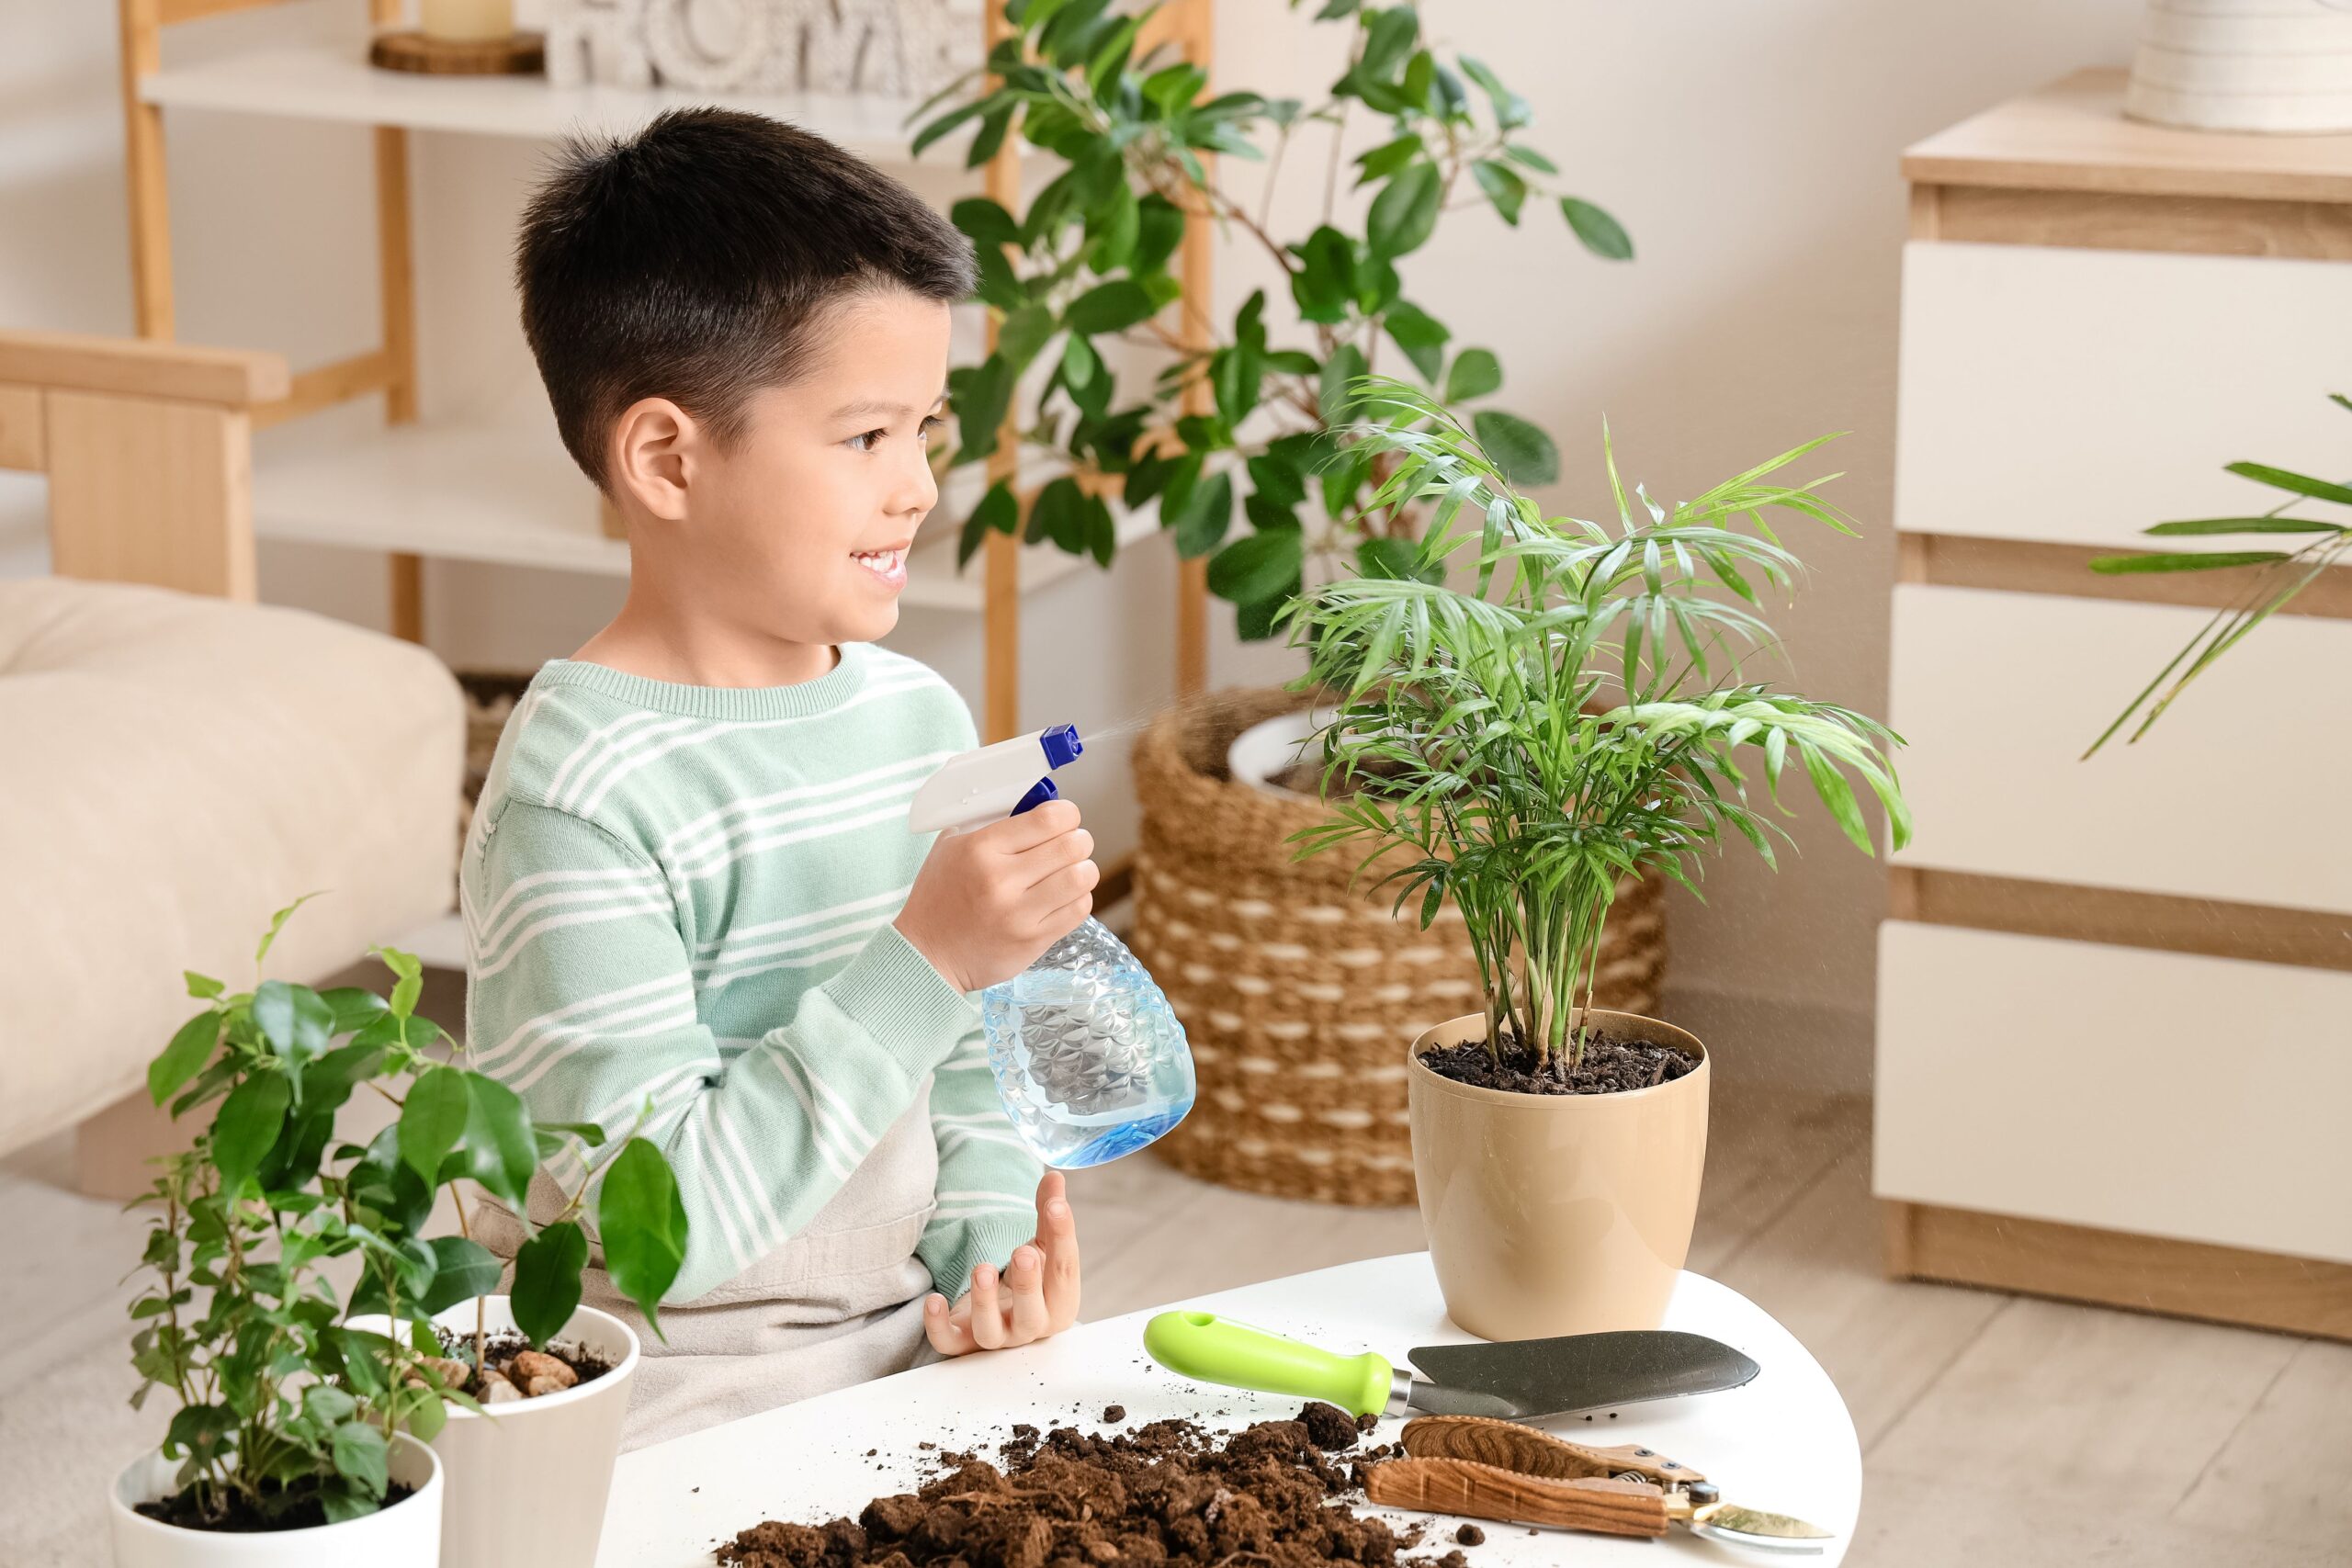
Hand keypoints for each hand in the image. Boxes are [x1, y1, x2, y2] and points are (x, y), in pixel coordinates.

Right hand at [895, 799, 1095, 992]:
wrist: (928, 954)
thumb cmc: (940, 897)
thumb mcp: (951, 848)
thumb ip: (989, 824)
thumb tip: (1034, 805)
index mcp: (980, 849)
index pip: (1047, 819)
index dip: (1067, 814)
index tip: (1066, 817)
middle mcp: (1001, 880)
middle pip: (1070, 846)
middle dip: (1080, 840)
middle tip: (1074, 843)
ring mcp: (1018, 913)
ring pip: (1080, 877)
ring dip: (1084, 869)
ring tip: (1073, 870)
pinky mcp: (1032, 940)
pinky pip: (1078, 909)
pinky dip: (1079, 897)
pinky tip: (1065, 896)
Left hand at [923, 1171, 1080, 1355]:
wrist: (1003, 1314)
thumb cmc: (1029, 1280)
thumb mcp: (1042, 1247)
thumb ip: (1049, 1216)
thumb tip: (1054, 1177)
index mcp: (1059, 1301)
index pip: (1065, 1273)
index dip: (1063, 1237)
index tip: (1056, 1206)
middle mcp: (1030, 1325)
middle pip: (1032, 1315)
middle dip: (1027, 1285)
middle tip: (1022, 1253)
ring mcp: (997, 1337)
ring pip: (991, 1332)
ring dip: (985, 1302)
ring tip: (982, 1269)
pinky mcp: (962, 1341)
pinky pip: (948, 1342)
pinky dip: (937, 1325)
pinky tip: (934, 1300)